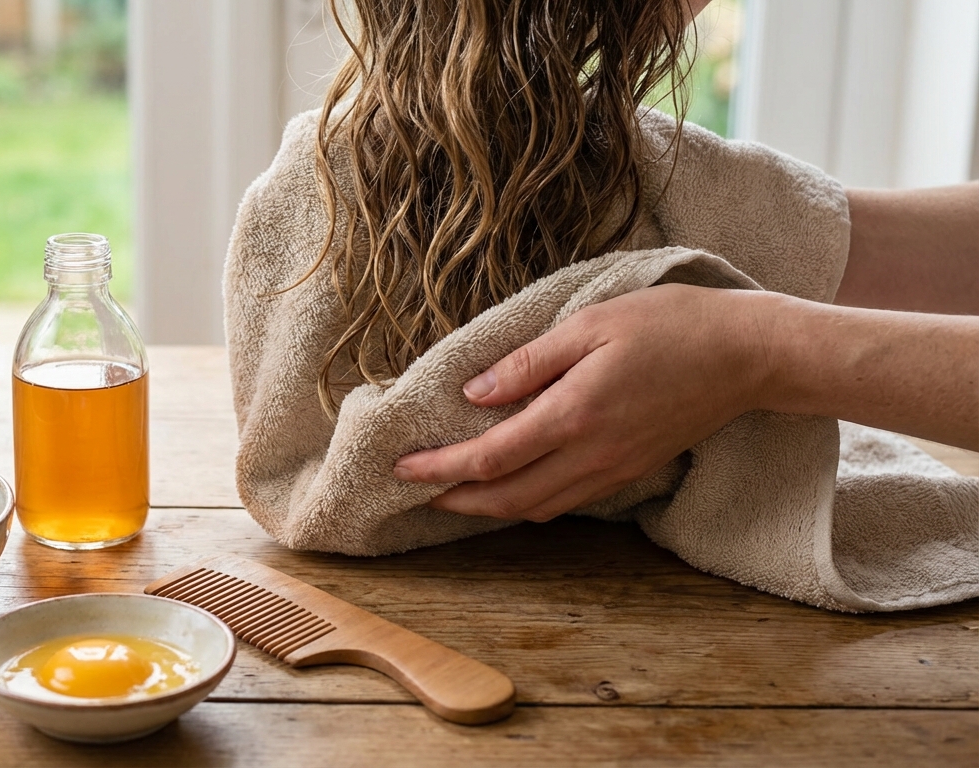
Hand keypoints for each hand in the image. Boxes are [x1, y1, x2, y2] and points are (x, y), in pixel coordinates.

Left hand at [393, 284, 772, 521]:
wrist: (746, 355)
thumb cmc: (669, 325)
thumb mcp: (589, 325)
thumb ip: (527, 364)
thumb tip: (473, 395)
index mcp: (573, 415)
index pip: (488, 457)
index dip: (439, 468)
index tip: (401, 465)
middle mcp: (589, 455)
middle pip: (505, 498)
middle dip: (454, 498)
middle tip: (414, 487)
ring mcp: (612, 470)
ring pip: (535, 507)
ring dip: (488, 506)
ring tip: (453, 490)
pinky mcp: (629, 472)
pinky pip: (566, 502)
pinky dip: (527, 502)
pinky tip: (511, 484)